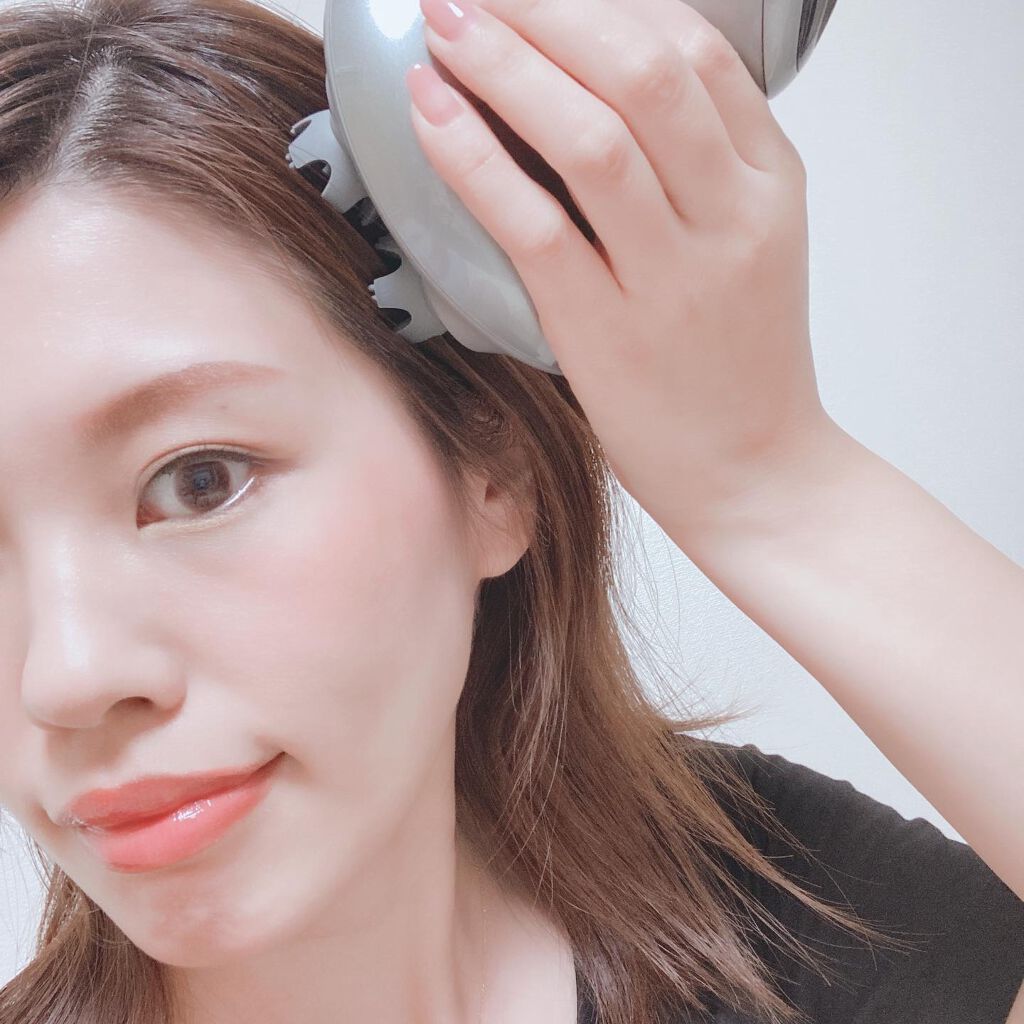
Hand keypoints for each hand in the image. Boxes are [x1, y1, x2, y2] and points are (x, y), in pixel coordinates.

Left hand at [406, 0, 833, 536]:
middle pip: (645, 72)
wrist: (755, 473)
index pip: (698, 49)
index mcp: (770, 182)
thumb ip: (701, 168)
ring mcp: (673, 277)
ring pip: (594, 138)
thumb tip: (602, 91)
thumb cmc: (739, 364)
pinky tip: (431, 115)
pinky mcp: (609, 333)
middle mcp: (730, 217)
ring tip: (445, 25)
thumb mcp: (750, 245)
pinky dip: (477, 161)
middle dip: (550, 10)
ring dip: (508, 67)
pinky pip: (538, 228)